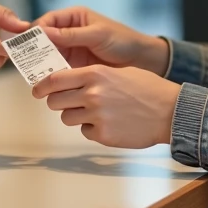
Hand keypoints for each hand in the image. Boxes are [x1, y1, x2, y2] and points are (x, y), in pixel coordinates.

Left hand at [32, 65, 180, 148]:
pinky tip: (109, 123)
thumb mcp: (119, 72)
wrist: (170, 111)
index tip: (36, 90)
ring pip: (67, 118)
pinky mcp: (103, 135)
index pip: (56, 80)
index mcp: (96, 74)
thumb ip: (93, 76)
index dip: (42, 86)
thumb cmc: (148, 88)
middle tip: (65, 103)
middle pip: (55, 101)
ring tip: (95, 112)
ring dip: (75, 116)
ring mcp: (97, 116)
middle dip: (56, 102)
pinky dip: (92, 129)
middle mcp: (92, 94)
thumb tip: (69, 80)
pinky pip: (84, 132)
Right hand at [35, 6, 168, 73]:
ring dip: (40, 63)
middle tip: (23, 60)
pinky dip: (50, 74)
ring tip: (32, 73)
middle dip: (34, 49)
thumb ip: (71, 35)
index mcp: (74, 18)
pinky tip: (45, 82)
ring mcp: (71, 50)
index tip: (26, 41)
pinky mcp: (74, 67)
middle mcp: (69, 32)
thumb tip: (44, 31)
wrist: (141, 61)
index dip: (35, 29)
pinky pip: (57, 69)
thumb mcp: (97, 35)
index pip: (48, 20)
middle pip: (44, 39)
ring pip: (48, 55)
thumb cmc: (123, 40)